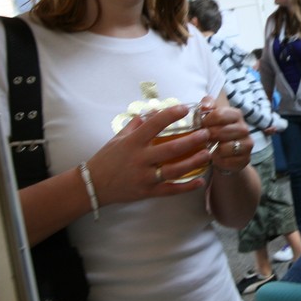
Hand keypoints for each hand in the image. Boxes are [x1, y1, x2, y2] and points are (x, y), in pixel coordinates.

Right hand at [88, 104, 212, 205]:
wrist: (93, 185)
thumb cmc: (107, 158)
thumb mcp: (119, 137)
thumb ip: (137, 124)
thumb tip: (154, 111)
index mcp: (133, 142)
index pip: (154, 124)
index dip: (170, 115)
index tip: (185, 108)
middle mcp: (140, 159)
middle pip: (171, 149)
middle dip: (192, 141)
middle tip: (207, 133)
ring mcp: (144, 177)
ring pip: (174, 170)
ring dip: (193, 162)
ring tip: (208, 154)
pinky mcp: (147, 192)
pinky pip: (170, 190)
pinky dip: (186, 187)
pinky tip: (200, 181)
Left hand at [198, 97, 252, 174]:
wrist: (226, 153)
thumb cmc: (216, 132)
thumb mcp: (211, 115)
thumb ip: (207, 105)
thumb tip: (205, 106)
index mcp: (236, 114)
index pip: (219, 115)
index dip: (206, 121)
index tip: (200, 125)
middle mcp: (244, 128)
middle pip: (221, 131)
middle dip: (208, 136)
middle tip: (203, 139)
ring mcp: (247, 144)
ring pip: (225, 148)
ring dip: (214, 149)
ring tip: (210, 148)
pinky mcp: (246, 159)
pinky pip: (228, 161)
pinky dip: (219, 161)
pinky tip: (217, 158)